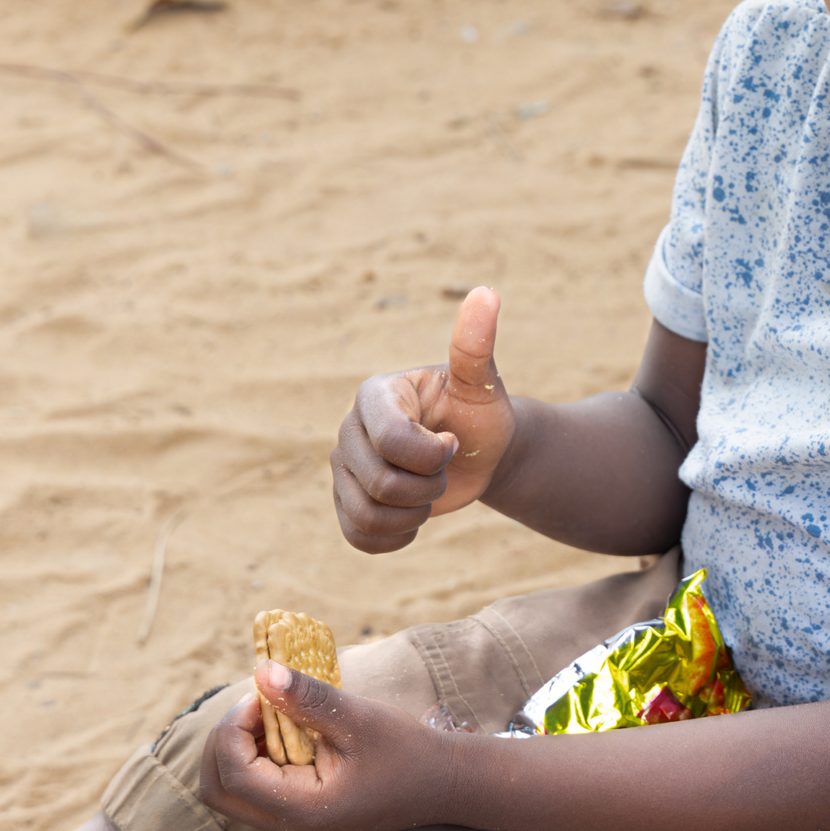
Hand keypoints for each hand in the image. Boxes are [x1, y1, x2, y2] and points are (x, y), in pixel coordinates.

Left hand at [196, 661, 449, 830]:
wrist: (444, 785)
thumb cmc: (407, 751)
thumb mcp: (358, 719)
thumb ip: (308, 699)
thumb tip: (261, 671)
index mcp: (301, 809)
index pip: (233, 774)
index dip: (233, 728)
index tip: (263, 695)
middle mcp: (289, 824)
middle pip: (217, 790)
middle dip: (225, 741)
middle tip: (259, 706)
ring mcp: (292, 821)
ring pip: (230, 790)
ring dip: (239, 747)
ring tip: (275, 714)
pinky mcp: (300, 811)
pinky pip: (255, 787)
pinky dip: (257, 754)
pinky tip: (288, 729)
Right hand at [330, 287, 515, 553]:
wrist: (479, 456)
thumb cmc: (480, 416)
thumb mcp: (483, 385)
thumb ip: (475, 345)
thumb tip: (487, 293)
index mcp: (375, 396)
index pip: (391, 441)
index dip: (431, 454)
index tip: (450, 441)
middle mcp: (348, 429)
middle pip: (380, 484)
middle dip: (427, 487)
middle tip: (444, 468)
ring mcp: (343, 469)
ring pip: (368, 515)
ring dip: (414, 515)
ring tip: (429, 492)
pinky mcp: (346, 504)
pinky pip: (359, 537)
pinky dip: (395, 537)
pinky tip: (414, 518)